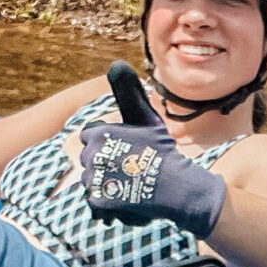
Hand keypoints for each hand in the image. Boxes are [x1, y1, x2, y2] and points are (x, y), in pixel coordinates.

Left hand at [82, 61, 227, 235]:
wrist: (176, 187)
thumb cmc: (161, 150)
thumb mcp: (145, 116)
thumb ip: (128, 91)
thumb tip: (116, 62)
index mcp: (98, 133)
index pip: (91, 136)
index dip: (110, 143)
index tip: (128, 149)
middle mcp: (91, 156)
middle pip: (90, 160)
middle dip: (107, 163)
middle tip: (131, 168)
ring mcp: (94, 180)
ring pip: (93, 181)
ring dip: (109, 183)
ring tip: (130, 184)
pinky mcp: (98, 202)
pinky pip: (95, 203)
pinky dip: (109, 204)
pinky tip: (127, 199)